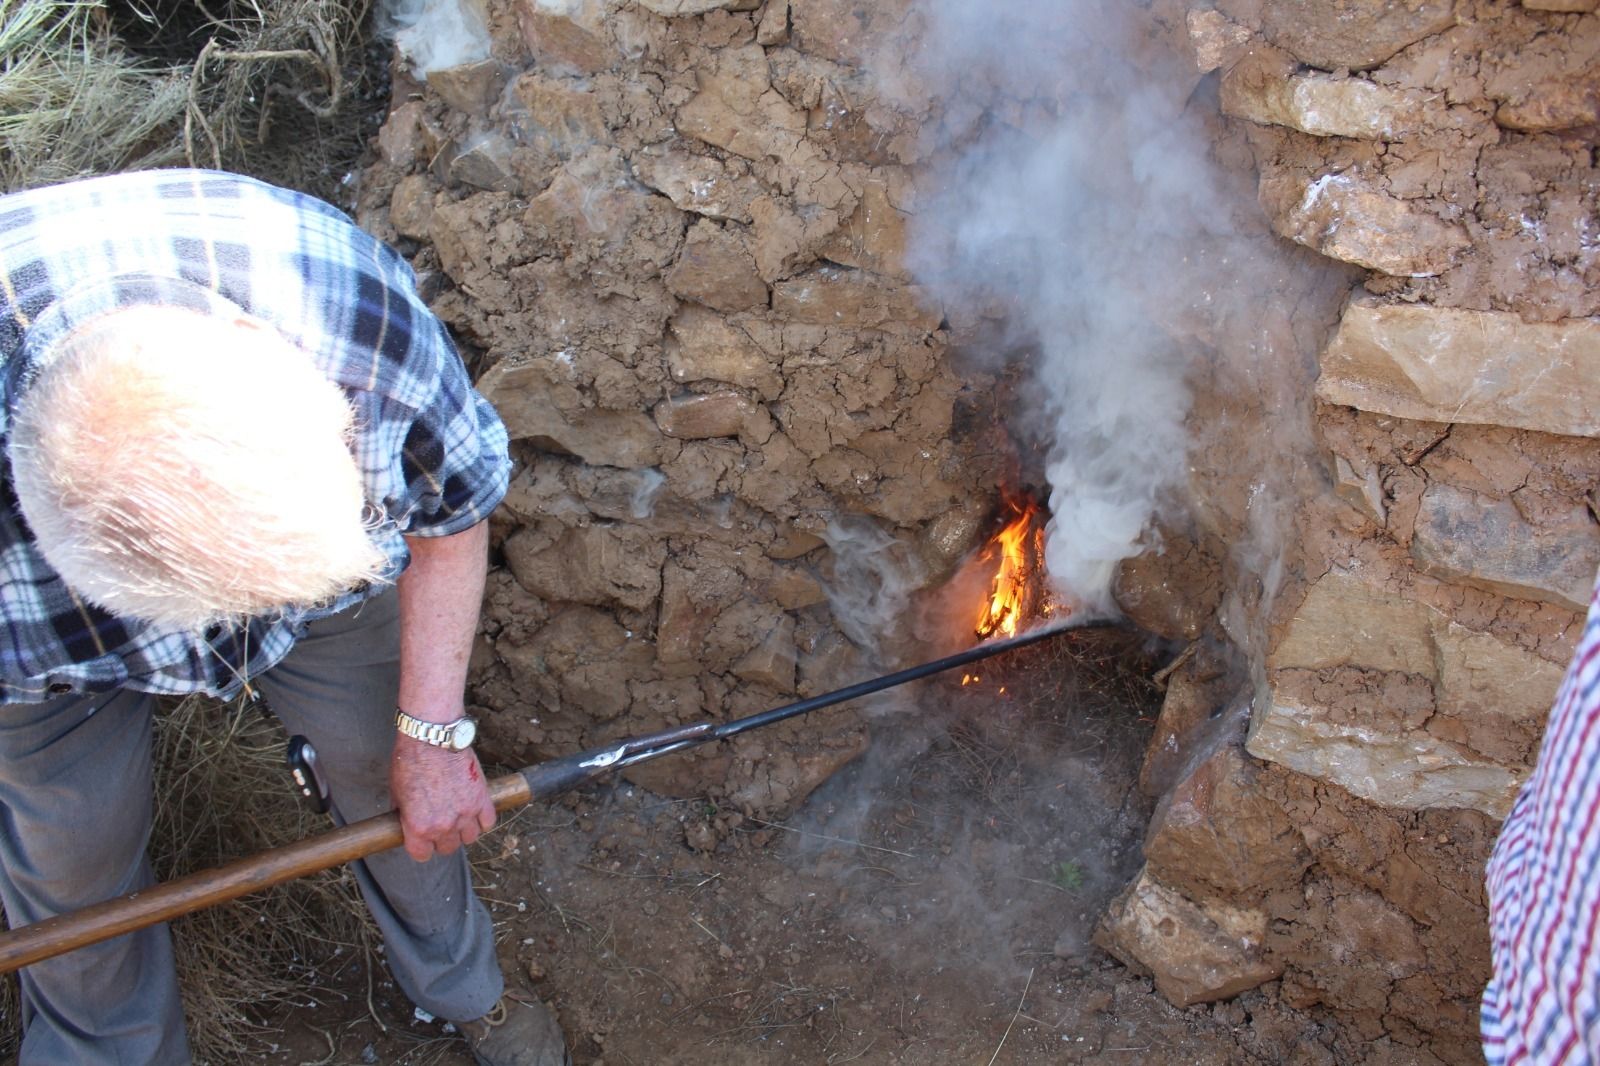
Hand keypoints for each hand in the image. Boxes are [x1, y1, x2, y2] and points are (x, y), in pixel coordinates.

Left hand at [390, 735, 496, 861]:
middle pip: (448, 848)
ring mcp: (465, 813)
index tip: (422, 840)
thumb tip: (405, 821)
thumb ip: (404, 814)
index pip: (423, 855)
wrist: (432, 738)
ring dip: (464, 830)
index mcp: (419, 827)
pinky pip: (487, 822)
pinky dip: (482, 819)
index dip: (421, 847)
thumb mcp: (396, 792)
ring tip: (459, 817)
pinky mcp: (481, 799)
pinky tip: (474, 811)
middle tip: (440, 824)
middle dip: (443, 839)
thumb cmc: (410, 761)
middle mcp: (443, 826)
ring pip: (470, 837)